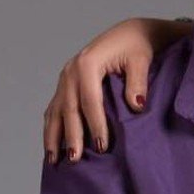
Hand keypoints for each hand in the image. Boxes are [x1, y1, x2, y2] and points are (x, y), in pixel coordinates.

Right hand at [42, 17, 188, 162]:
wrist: (129, 33)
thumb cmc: (136, 47)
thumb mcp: (141, 60)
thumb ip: (137, 82)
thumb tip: (136, 106)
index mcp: (87, 64)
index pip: (90, 100)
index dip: (95, 124)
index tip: (103, 146)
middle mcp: (70, 71)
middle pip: (68, 109)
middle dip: (71, 135)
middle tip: (76, 159)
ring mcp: (65, 78)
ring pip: (55, 111)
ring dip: (53, 136)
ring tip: (55, 160)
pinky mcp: (65, 84)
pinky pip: (54, 108)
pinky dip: (52, 127)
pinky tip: (53, 145)